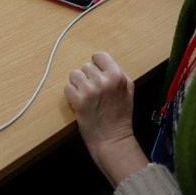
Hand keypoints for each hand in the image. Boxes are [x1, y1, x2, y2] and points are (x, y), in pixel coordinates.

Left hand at [65, 52, 148, 184]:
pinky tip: (80, 103)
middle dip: (87, 77)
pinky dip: (71, 95)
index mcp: (117, 75)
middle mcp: (104, 80)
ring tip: (86, 97)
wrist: (112, 138)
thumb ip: (117, 74)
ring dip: (77, 85)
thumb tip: (102, 63)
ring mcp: (90, 90)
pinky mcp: (78, 100)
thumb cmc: (120, 115)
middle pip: (85, 66)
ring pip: (74, 75)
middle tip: (94, 92)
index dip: (97, 65)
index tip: (97, 75)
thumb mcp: (128, 90)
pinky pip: (67, 88)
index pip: (99, 56)